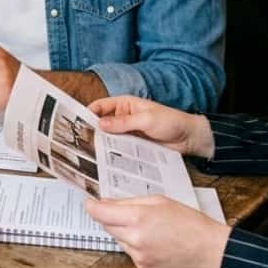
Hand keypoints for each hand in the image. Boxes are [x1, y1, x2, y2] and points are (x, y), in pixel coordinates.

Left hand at [84, 196, 229, 267]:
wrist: (209, 249)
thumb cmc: (189, 222)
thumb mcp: (159, 201)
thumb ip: (129, 202)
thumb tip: (107, 202)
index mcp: (137, 218)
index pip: (100, 213)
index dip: (92, 206)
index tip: (90, 202)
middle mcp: (134, 239)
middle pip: (107, 226)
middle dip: (112, 217)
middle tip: (127, 211)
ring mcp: (138, 255)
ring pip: (118, 238)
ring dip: (124, 231)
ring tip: (148, 226)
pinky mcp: (143, 267)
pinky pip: (129, 251)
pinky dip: (134, 244)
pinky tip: (152, 239)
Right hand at [89, 95, 213, 158]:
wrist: (190, 138)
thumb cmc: (171, 122)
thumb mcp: (147, 120)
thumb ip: (124, 123)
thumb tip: (100, 124)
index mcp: (125, 104)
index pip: (100, 107)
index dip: (88, 114)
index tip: (77, 125)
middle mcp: (123, 118)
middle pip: (102, 124)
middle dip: (93, 132)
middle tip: (80, 143)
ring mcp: (128, 133)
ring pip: (110, 138)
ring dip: (103, 145)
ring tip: (90, 156)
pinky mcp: (134, 146)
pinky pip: (120, 149)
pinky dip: (114, 154)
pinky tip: (106, 162)